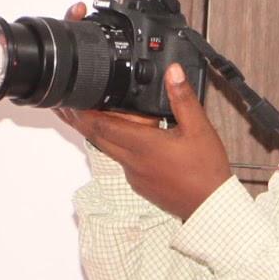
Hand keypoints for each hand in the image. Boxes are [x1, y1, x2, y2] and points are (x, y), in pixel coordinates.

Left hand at [54, 2, 231, 219]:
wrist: (210, 206)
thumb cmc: (206, 171)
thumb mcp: (199, 129)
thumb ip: (182, 98)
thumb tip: (172, 73)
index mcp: (143, 145)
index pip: (101, 125)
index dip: (82, 111)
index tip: (69, 100)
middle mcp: (132, 161)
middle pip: (96, 137)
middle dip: (80, 120)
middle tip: (67, 106)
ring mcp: (134, 175)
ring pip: (109, 149)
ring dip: (99, 133)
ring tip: (92, 117)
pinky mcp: (140, 184)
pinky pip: (122, 162)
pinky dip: (118, 147)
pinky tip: (129, 141)